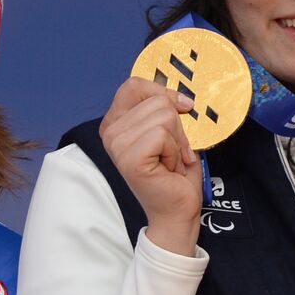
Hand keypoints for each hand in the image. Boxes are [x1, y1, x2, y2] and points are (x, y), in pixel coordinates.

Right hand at [100, 78, 203, 255]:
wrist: (177, 210)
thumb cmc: (175, 174)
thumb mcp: (170, 132)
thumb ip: (165, 109)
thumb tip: (181, 96)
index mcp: (115, 122)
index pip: (135, 85)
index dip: (163, 92)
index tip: (183, 108)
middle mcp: (110, 131)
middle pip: (157, 101)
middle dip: (177, 127)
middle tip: (173, 152)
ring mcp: (117, 144)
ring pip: (164, 117)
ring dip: (178, 142)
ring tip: (171, 161)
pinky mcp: (129, 157)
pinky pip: (164, 135)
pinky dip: (176, 152)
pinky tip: (169, 168)